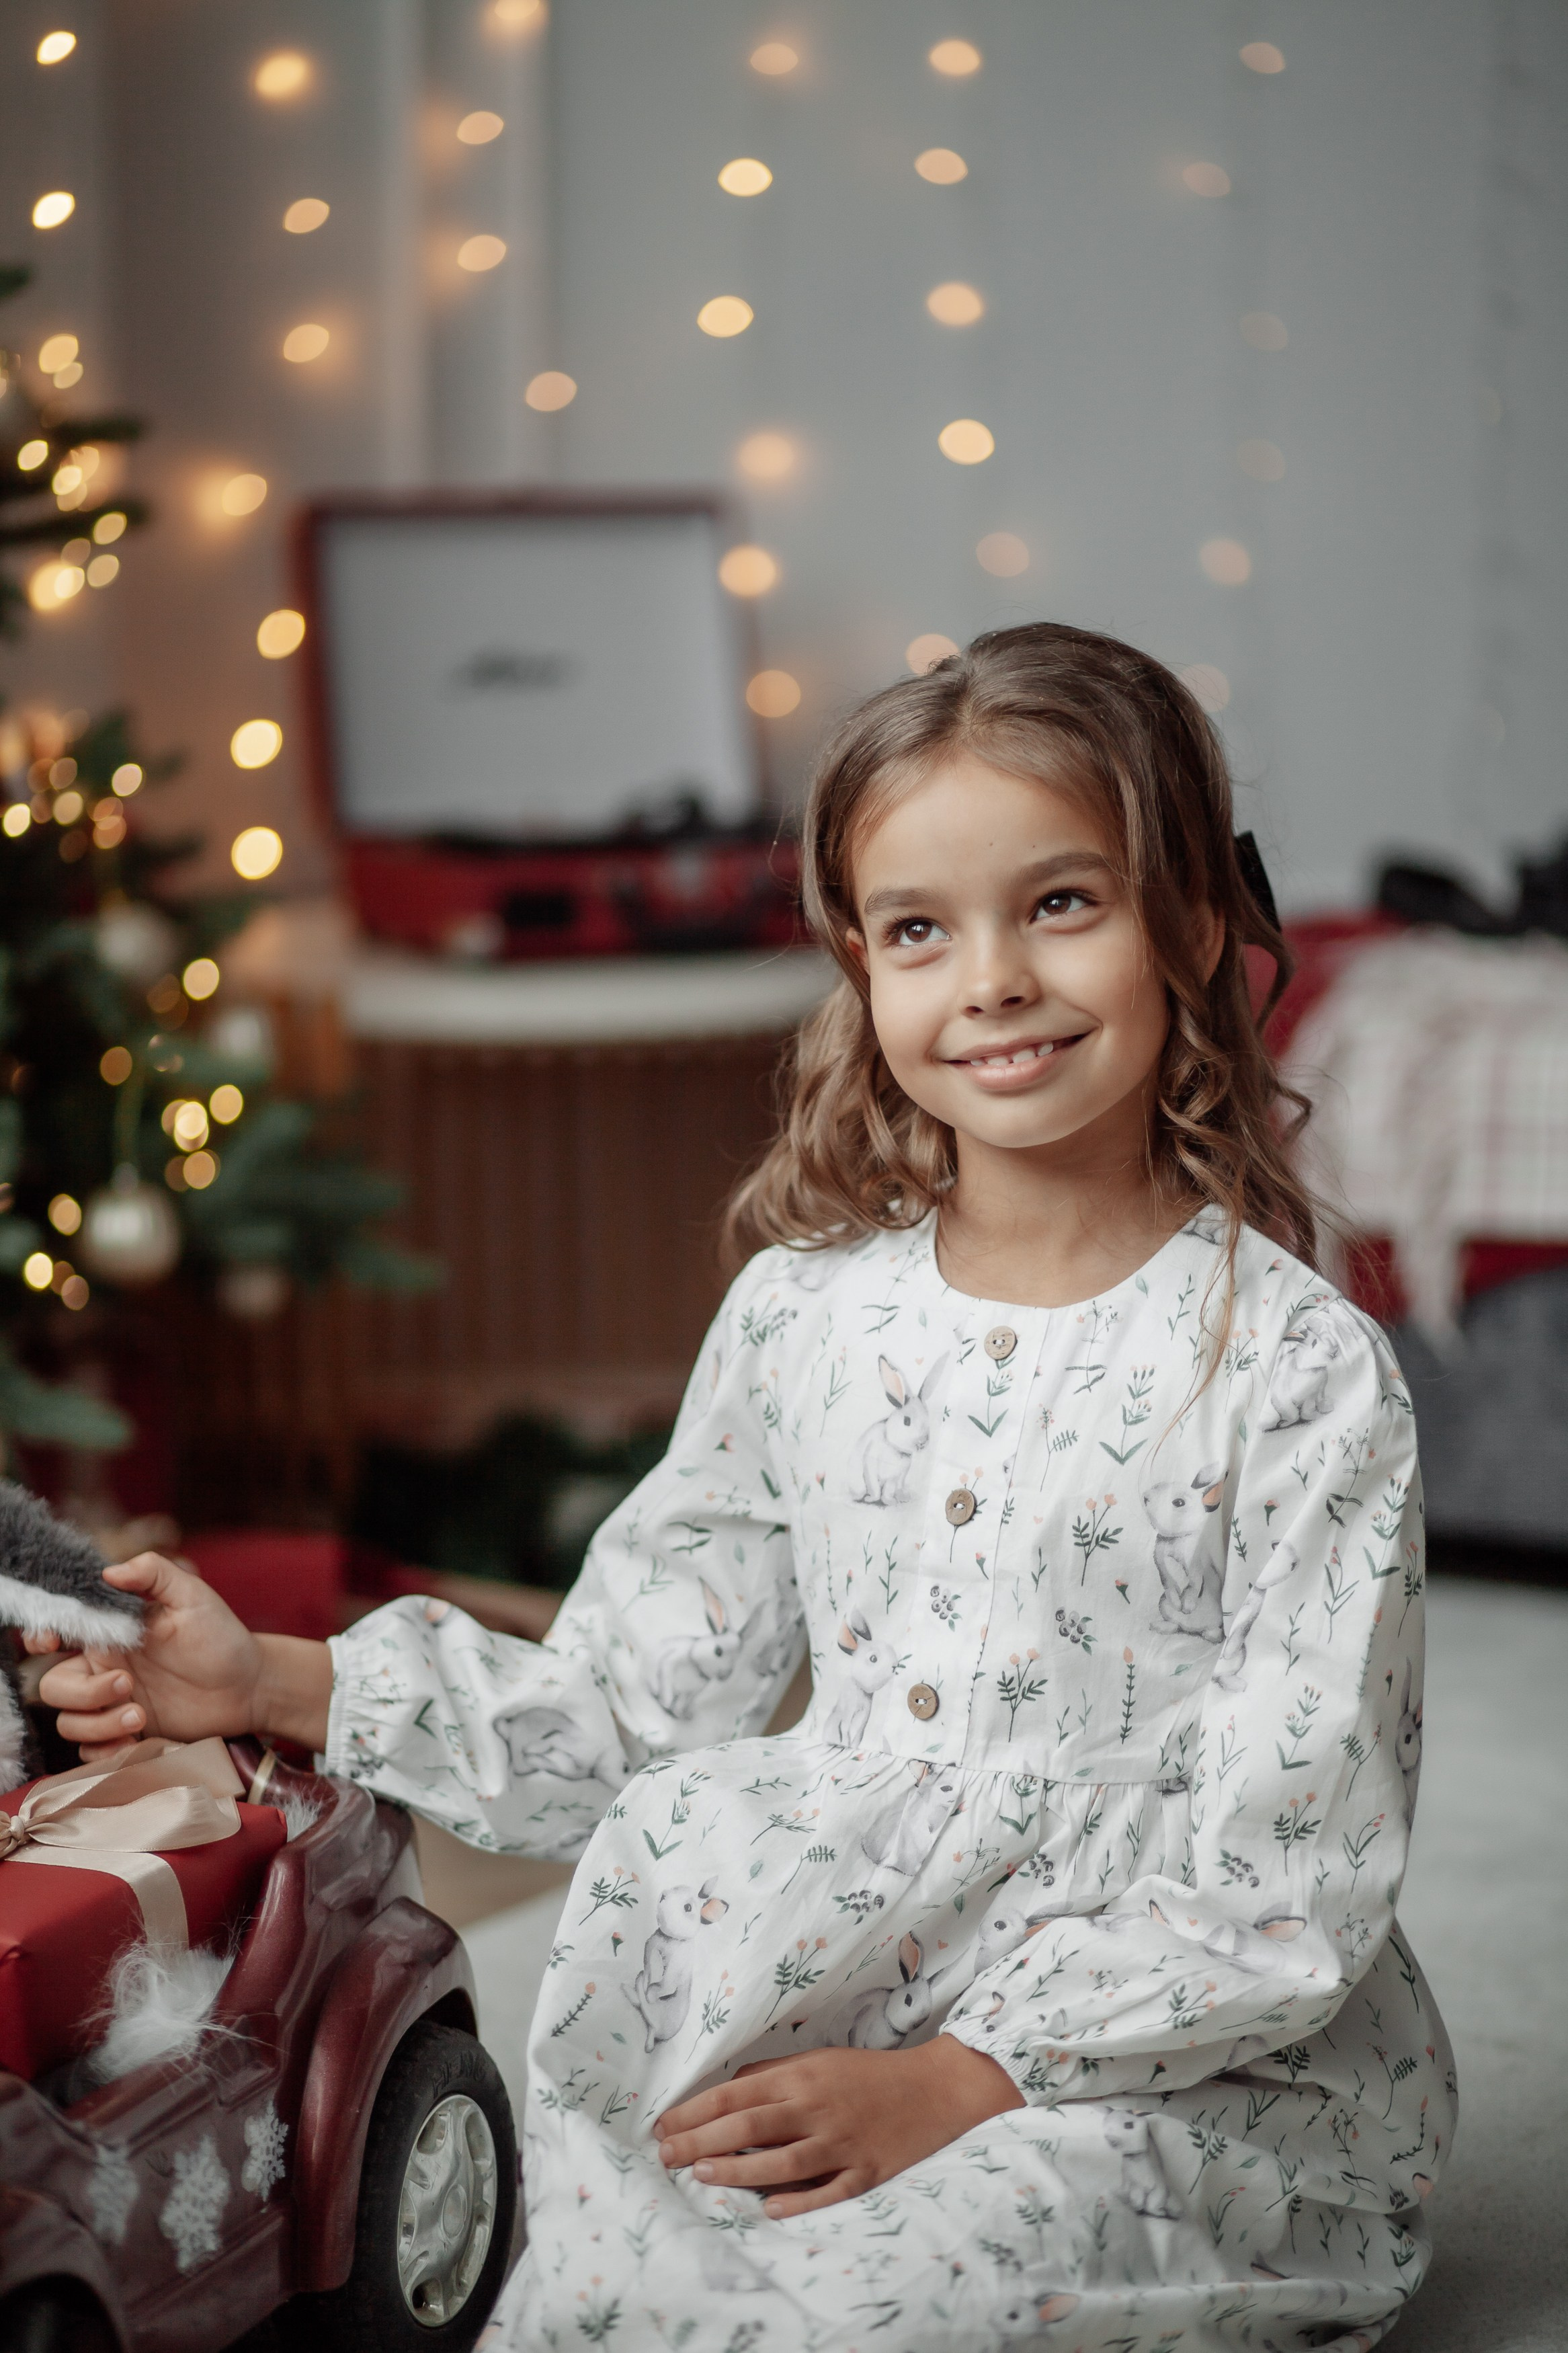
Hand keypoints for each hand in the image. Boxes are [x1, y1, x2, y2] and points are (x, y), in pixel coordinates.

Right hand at [29, 1551, 332, 1757]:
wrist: (249, 1686)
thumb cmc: (220, 1635)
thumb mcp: (192, 1596)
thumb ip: (154, 1573)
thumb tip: (109, 1571)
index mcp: (110, 1633)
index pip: (57, 1633)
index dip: (41, 1637)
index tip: (52, 1643)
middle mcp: (102, 1669)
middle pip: (54, 1687)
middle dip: (84, 1693)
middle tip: (128, 1686)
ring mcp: (112, 1705)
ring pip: (69, 1722)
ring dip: (98, 1725)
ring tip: (141, 1718)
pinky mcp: (126, 1735)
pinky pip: (91, 1752)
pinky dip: (105, 1751)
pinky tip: (137, 1741)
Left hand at [653, 2034, 1022, 2217]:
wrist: (935, 2088)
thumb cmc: (868, 2074)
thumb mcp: (818, 2059)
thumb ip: (773, 2075)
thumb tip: (728, 2089)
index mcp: (802, 2075)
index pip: (735, 2094)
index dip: (695, 2111)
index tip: (662, 2126)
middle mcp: (817, 2107)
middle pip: (748, 2126)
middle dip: (700, 2140)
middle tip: (665, 2155)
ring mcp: (842, 2141)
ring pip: (780, 2160)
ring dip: (736, 2170)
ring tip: (702, 2174)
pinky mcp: (866, 2171)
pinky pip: (827, 2191)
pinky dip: (797, 2201)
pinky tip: (769, 2208)